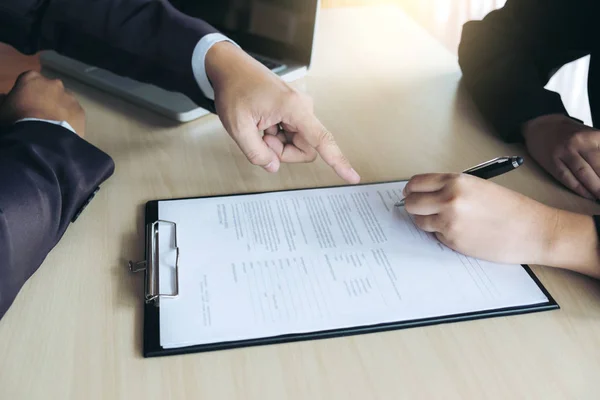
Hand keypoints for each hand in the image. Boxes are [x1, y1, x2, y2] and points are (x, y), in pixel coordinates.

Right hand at [0, 71, 84, 136]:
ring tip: (53, 126)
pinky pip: (74, 115)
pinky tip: (64, 132)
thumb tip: (8, 98)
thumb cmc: (17, 120)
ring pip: (64, 102)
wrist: (41, 138)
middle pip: (50, 90)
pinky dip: (70, 121)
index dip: (27, 94)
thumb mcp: (3, 110)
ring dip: (60, 110)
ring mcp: (70, 96)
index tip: (25, 105)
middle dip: (46, 100)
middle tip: (40, 117)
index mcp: (31, 78)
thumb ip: (8, 100)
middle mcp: (54, 83)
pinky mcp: (81, 111)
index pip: (29, 82)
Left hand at [205, 42, 359, 183]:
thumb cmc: (234, 89)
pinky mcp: (294, 111)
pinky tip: (262, 123)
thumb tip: (273, 166)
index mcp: (294, 108)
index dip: (338, 161)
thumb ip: (256, 152)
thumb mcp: (237, 127)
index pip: (322, 140)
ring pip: (298, 143)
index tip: (353, 177)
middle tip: (260, 138)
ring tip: (260, 127)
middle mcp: (302, 107)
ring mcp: (299, 109)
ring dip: (278, 144)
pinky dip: (276, 136)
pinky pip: (292, 134)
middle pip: (306, 148)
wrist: (230, 67)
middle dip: (283, 152)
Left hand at [402, 173, 556, 264]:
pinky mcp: (452, 241)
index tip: (410, 193)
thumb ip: (451, 187)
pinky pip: (435, 235)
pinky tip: (460, 232)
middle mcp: (448, 199)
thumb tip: (427, 194)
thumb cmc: (511, 208)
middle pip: (411, 203)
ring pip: (419, 221)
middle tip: (421, 209)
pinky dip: (442, 234)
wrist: (532, 231)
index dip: (411, 189)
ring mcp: (448, 222)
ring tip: (444, 220)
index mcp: (455, 181)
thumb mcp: (478, 186)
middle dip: (413, 206)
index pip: (416, 183)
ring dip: (426, 221)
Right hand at [523, 114, 599, 199]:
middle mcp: (578, 142)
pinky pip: (568, 179)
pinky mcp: (552, 163)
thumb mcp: (590, 134)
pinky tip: (590, 196)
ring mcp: (564, 153)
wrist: (540, 125)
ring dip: (596, 188)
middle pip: (599, 166)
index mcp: (592, 135)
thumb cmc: (569, 132)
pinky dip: (580, 190)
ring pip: (584, 174)